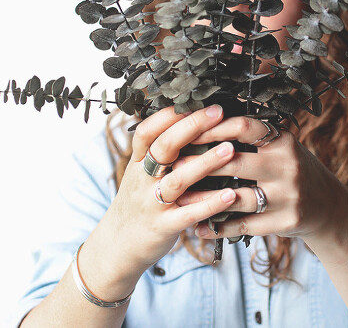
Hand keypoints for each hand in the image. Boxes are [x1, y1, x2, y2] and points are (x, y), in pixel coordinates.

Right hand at [79, 104, 237, 298]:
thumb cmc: (137, 202)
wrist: (116, 248)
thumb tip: (185, 118)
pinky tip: (231, 194)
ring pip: (178, 180)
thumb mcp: (139, 173)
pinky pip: (189, 214)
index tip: (194, 100)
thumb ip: (157, 151)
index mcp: (137, 162)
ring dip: (205, 163)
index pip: (147, 131)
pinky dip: (210, 204)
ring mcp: (152, 204)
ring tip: (230, 149)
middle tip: (218, 112)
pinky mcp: (164, 227)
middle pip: (164, 148)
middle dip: (191, 127)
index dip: (168, 115)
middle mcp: (142, 180)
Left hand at [176, 115, 347, 243]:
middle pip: (235, 161)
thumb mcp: (282, 145)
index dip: (213, 127)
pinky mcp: (284, 222)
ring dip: (203, 198)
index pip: (244, 126)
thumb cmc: (292, 168)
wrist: (328, 206)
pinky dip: (219, 227)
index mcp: (283, 141)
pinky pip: (244, 225)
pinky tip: (200, 227)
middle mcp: (287, 166)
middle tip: (174, 163)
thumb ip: (253, 134)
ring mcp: (287, 196)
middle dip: (200, 162)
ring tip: (178, 197)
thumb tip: (209, 116)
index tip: (187, 130)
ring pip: (235, 196)